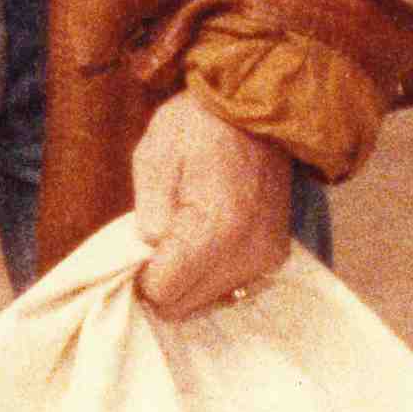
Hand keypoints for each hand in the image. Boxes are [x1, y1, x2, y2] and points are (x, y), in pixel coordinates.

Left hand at [129, 88, 305, 317]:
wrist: (258, 106)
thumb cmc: (198, 126)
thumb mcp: (154, 157)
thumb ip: (147, 214)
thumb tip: (147, 256)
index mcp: (214, 231)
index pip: (164, 292)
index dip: (141, 276)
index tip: (137, 250)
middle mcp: (246, 254)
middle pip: (185, 305)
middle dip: (163, 281)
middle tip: (157, 242)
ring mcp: (265, 258)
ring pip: (207, 299)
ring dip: (188, 278)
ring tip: (183, 234)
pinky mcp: (275, 255)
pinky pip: (231, 285)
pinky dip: (211, 272)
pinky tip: (205, 239)